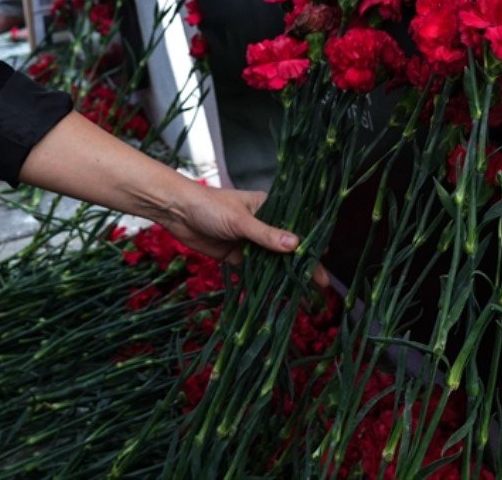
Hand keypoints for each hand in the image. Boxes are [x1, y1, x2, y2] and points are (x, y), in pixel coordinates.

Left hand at [159, 183, 330, 288]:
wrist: (177, 212)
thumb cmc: (209, 206)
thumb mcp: (240, 220)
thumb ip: (266, 234)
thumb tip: (296, 245)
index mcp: (268, 207)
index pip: (296, 225)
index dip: (311, 242)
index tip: (324, 259)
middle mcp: (263, 225)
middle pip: (287, 248)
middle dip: (302, 266)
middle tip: (321, 286)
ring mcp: (250, 242)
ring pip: (273, 261)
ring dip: (285, 276)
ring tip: (303, 295)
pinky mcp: (237, 256)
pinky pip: (255, 271)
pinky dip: (265, 282)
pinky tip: (278, 296)